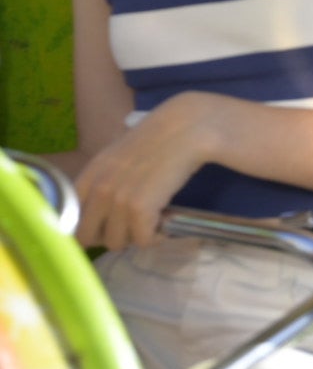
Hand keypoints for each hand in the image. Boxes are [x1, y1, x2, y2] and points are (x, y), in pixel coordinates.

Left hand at [75, 93, 212, 250]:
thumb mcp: (120, 157)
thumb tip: (99, 212)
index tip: (108, 225)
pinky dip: (156, 237)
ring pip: (116, 242)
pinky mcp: (139, 209)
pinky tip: (166, 220)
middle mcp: (97, 189)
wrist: (188, 127)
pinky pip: (142, 240)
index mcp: (89, 175)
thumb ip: (104, 180)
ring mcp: (117, 200)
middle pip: (86, 238)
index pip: (68, 218)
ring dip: (135, 236)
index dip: (88, 227)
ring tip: (153, 218)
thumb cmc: (161, 138)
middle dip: (110, 236)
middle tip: (133, 225)